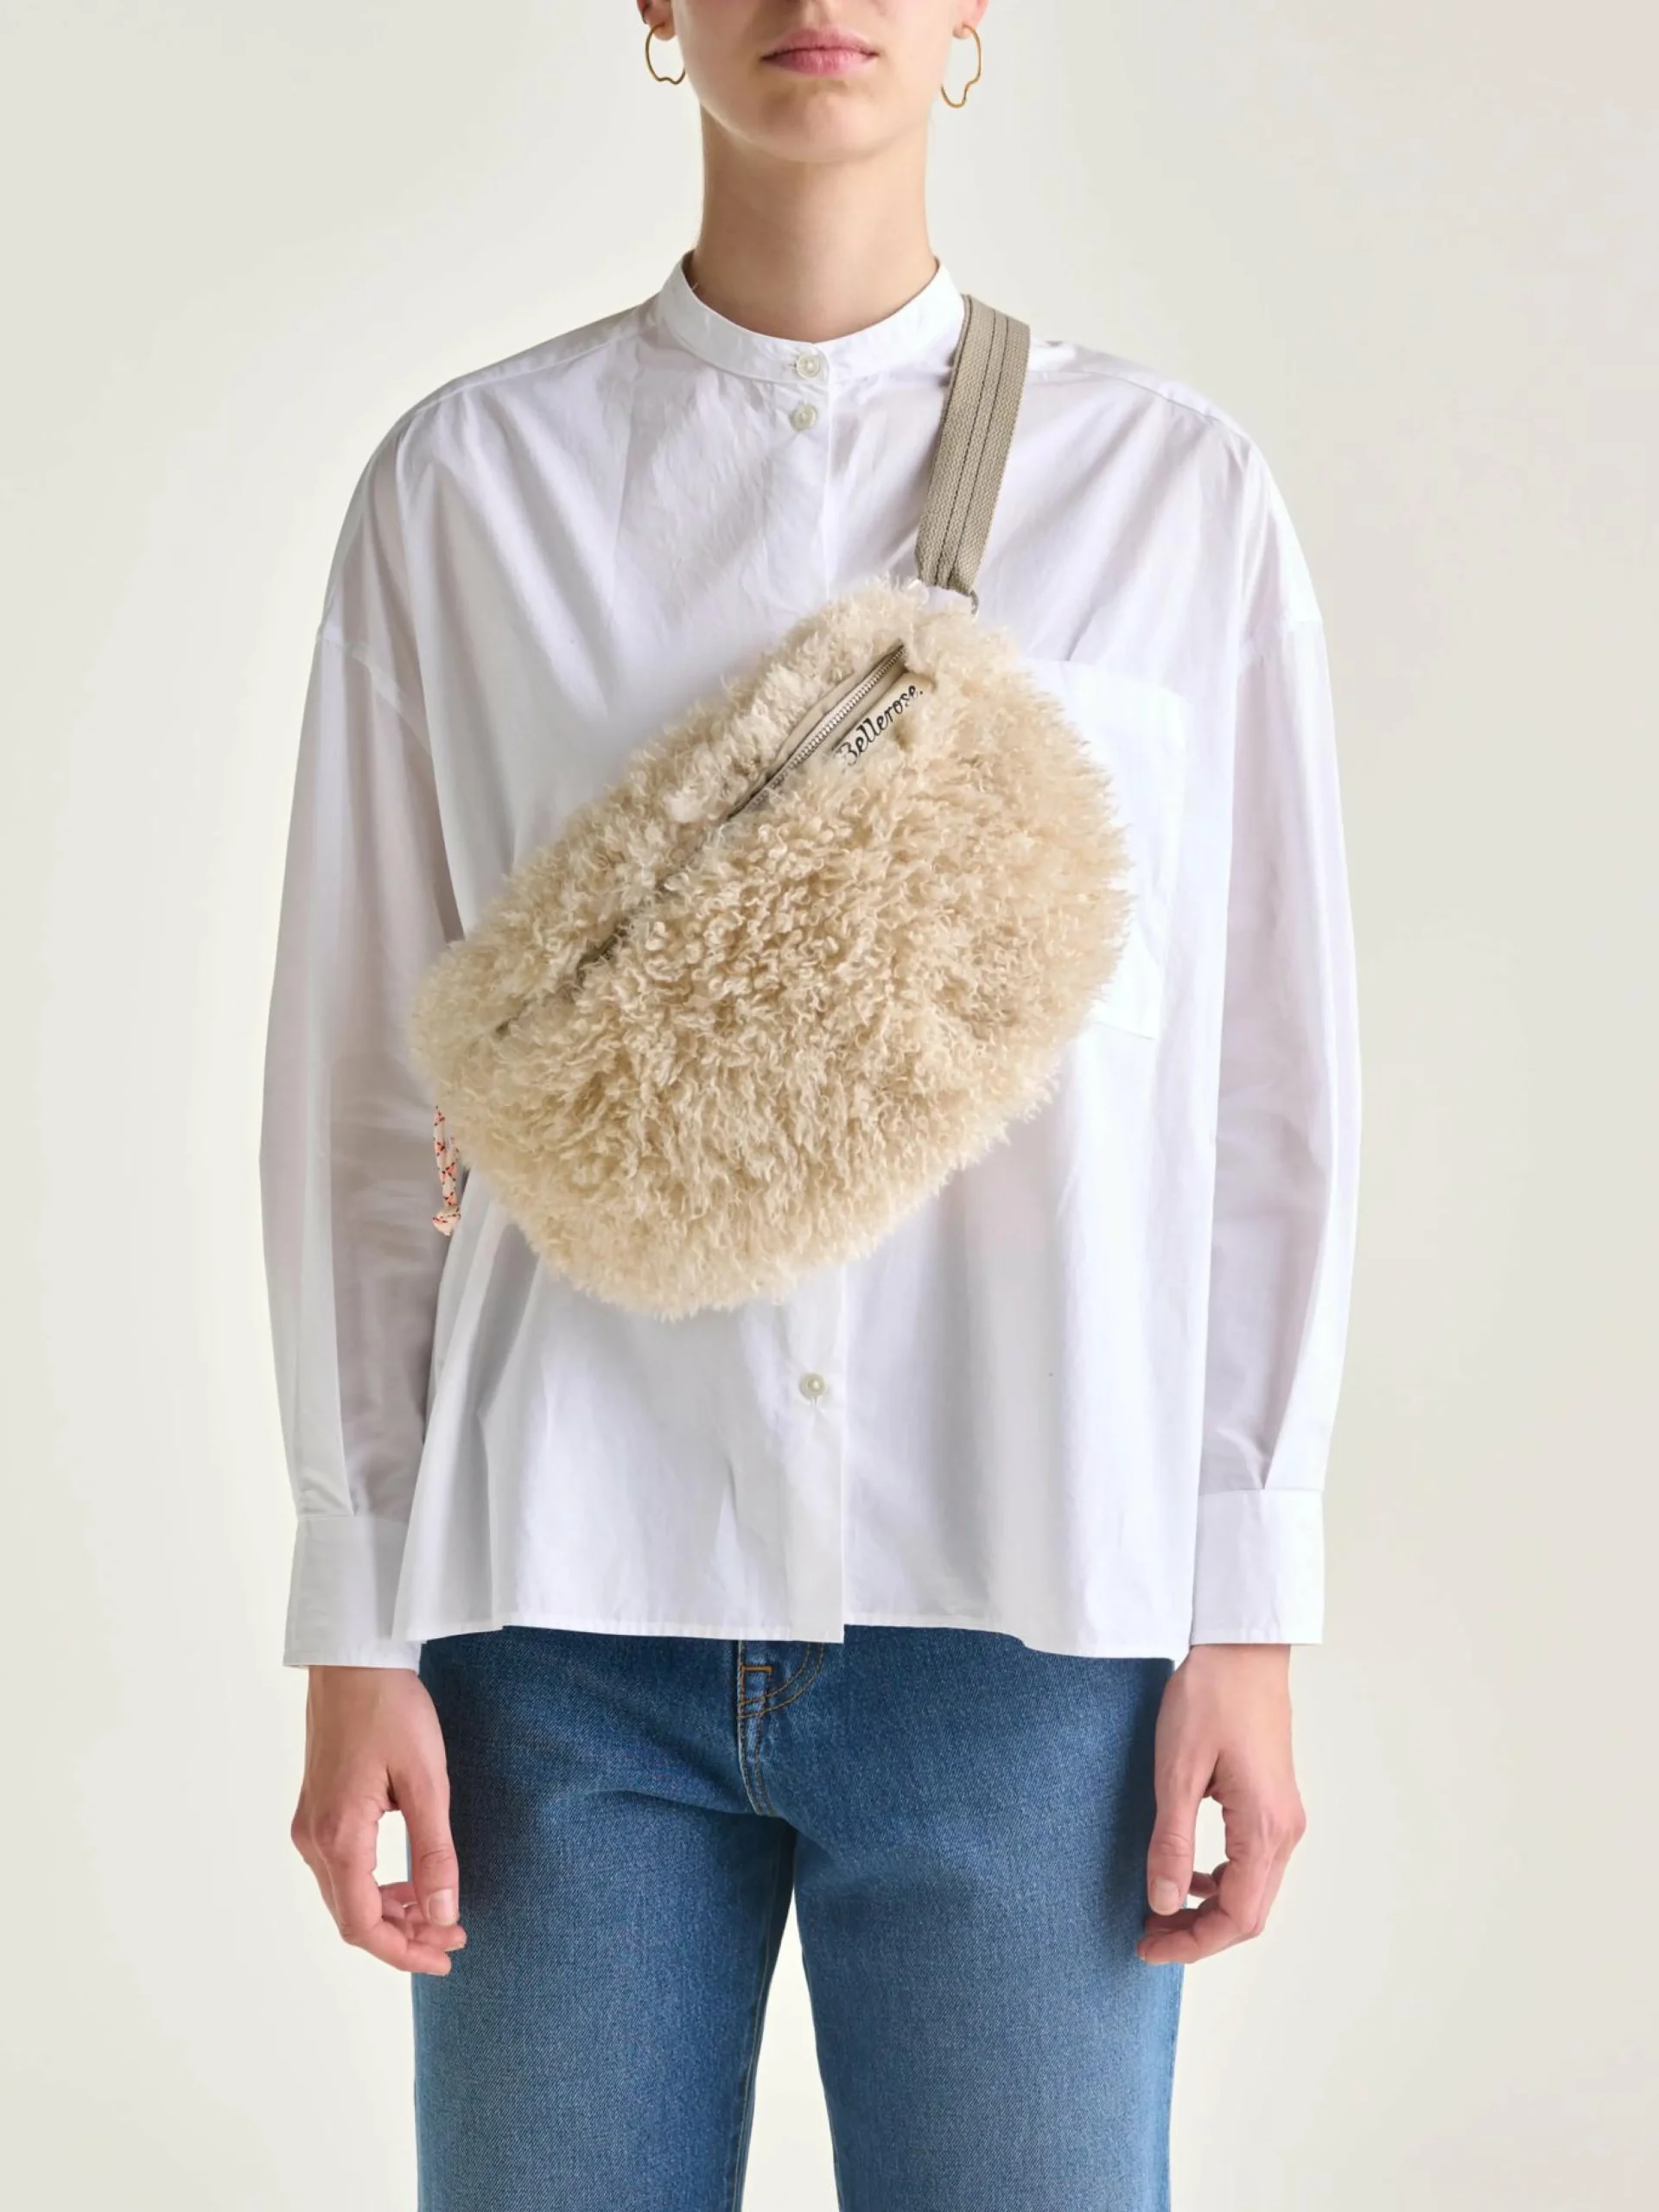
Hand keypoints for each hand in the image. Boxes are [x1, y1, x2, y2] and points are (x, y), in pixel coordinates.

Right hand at [290, 1665, 466, 1974]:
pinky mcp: (316, 1810)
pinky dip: (376, 1886)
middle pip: (352, 1917)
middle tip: (453, 1937)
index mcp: (338, 1836)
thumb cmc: (391, 1708)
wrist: (354, 1659)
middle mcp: (313, 1839)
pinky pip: (342, 1869)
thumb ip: (435, 1851)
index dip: (403, 1952)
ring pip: (346, 1895)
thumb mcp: (427, 1780)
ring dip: (391, 1913)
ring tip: (439, 1913)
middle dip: (402, 1937)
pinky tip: (411, 1881)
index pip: (363, 1924)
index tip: (445, 1956)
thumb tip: (442, 1914)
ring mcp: (309, 1825)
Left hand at [1137, 1643, 1306, 1965]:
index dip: (1192, 1944)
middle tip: (1147, 1936)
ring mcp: (1283, 1817)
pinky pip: (1252, 1863)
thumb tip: (1164, 1904)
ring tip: (1159, 1909)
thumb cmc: (1209, 1698)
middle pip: (1249, 1913)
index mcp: (1263, 1828)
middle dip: (1198, 1935)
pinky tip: (1187, 1873)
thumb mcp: (1177, 1771)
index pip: (1237, 1918)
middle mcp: (1284, 1831)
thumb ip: (1171, 1842)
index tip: (1147, 1948)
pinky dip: (1221, 1881)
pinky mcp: (1273, 1803)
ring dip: (1209, 1910)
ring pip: (1252, 1890)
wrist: (1241, 1649)